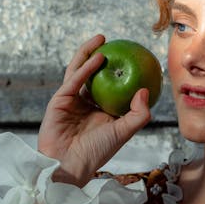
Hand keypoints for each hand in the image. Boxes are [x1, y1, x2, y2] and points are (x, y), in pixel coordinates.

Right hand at [38, 34, 151, 186]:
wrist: (70, 164)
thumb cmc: (97, 152)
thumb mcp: (123, 132)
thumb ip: (138, 114)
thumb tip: (145, 90)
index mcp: (101, 112)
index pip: (111, 88)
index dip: (120, 73)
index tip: (132, 59)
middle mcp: (86, 104)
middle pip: (93, 75)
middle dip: (102, 57)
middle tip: (115, 43)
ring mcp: (71, 101)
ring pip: (80, 72)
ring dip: (90, 54)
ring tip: (102, 40)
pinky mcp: (59, 100)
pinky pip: (74, 80)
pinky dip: (86, 68)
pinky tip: (98, 57)